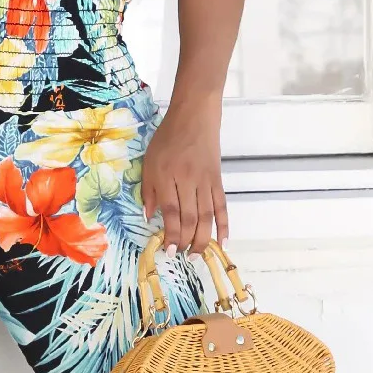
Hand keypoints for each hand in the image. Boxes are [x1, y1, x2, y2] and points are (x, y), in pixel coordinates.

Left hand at [140, 93, 227, 254]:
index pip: (170, 211)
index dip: (171, 233)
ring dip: (203, 239)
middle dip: (186, 240)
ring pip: (207, 216)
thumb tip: (149, 216)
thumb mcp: (149, 161)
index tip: (169, 250)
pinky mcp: (217, 179)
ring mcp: (205, 181)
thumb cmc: (168, 137)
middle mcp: (187, 180)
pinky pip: (221, 205)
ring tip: (197, 255)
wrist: (194, 115)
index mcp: (167, 176)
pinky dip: (223, 225)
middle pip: (190, 217)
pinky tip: (222, 241)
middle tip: (182, 256)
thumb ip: (149, 189)